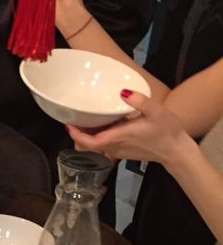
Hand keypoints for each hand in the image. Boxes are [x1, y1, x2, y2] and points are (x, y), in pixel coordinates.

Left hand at [67, 91, 189, 166]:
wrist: (177, 151)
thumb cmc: (167, 131)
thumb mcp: (156, 112)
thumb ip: (139, 101)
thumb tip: (123, 92)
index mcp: (119, 137)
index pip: (90, 142)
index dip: (76, 135)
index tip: (68, 124)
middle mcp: (115, 146)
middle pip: (88, 144)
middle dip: (78, 133)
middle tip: (73, 118)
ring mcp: (118, 151)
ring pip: (96, 146)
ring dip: (87, 135)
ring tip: (83, 119)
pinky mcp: (123, 152)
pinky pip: (104, 145)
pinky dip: (98, 136)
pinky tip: (101, 124)